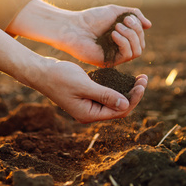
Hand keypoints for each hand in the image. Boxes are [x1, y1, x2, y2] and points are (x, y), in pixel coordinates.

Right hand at [0, 25, 147, 122]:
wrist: (40, 72)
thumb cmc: (59, 77)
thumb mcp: (84, 85)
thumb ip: (105, 95)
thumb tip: (126, 104)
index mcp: (89, 114)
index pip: (119, 111)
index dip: (134, 99)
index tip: (142, 84)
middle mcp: (90, 112)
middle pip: (119, 107)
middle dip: (133, 94)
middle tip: (144, 78)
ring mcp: (88, 104)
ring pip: (114, 100)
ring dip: (127, 90)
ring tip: (139, 77)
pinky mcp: (87, 95)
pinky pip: (106, 94)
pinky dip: (117, 86)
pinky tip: (124, 77)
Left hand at [6, 0, 151, 66]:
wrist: (73, 27)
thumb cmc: (91, 18)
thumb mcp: (116, 11)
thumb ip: (134, 15)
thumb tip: (149, 25)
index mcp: (122, 39)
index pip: (140, 38)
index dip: (138, 27)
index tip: (127, 17)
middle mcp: (119, 49)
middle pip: (141, 45)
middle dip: (136, 31)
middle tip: (123, 21)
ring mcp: (115, 57)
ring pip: (137, 51)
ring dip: (131, 36)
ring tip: (117, 27)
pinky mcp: (109, 62)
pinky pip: (127, 55)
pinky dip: (124, 43)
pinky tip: (113, 34)